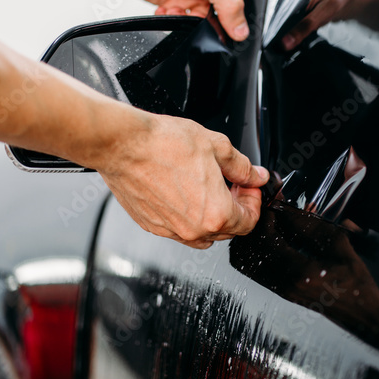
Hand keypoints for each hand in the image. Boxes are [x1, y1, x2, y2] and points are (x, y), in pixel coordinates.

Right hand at [94, 110, 268, 248]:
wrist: (123, 145)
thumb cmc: (164, 144)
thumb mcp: (216, 147)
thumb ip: (242, 167)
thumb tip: (255, 176)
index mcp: (215, 214)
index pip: (249, 221)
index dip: (253, 202)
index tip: (249, 186)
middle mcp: (193, 229)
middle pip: (227, 230)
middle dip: (235, 207)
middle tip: (231, 183)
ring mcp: (170, 230)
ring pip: (202, 234)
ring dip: (211, 216)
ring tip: (208, 188)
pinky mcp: (151, 225)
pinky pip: (177, 229)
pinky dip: (187, 216)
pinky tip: (184, 192)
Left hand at [103, 0, 249, 41]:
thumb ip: (228, 4)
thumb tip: (242, 30)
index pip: (239, 2)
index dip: (231, 17)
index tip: (221, 23)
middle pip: (216, 16)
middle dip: (201, 18)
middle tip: (190, 11)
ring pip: (197, 21)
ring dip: (184, 19)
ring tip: (174, 8)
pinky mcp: (173, 2)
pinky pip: (179, 21)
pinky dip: (171, 20)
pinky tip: (164, 10)